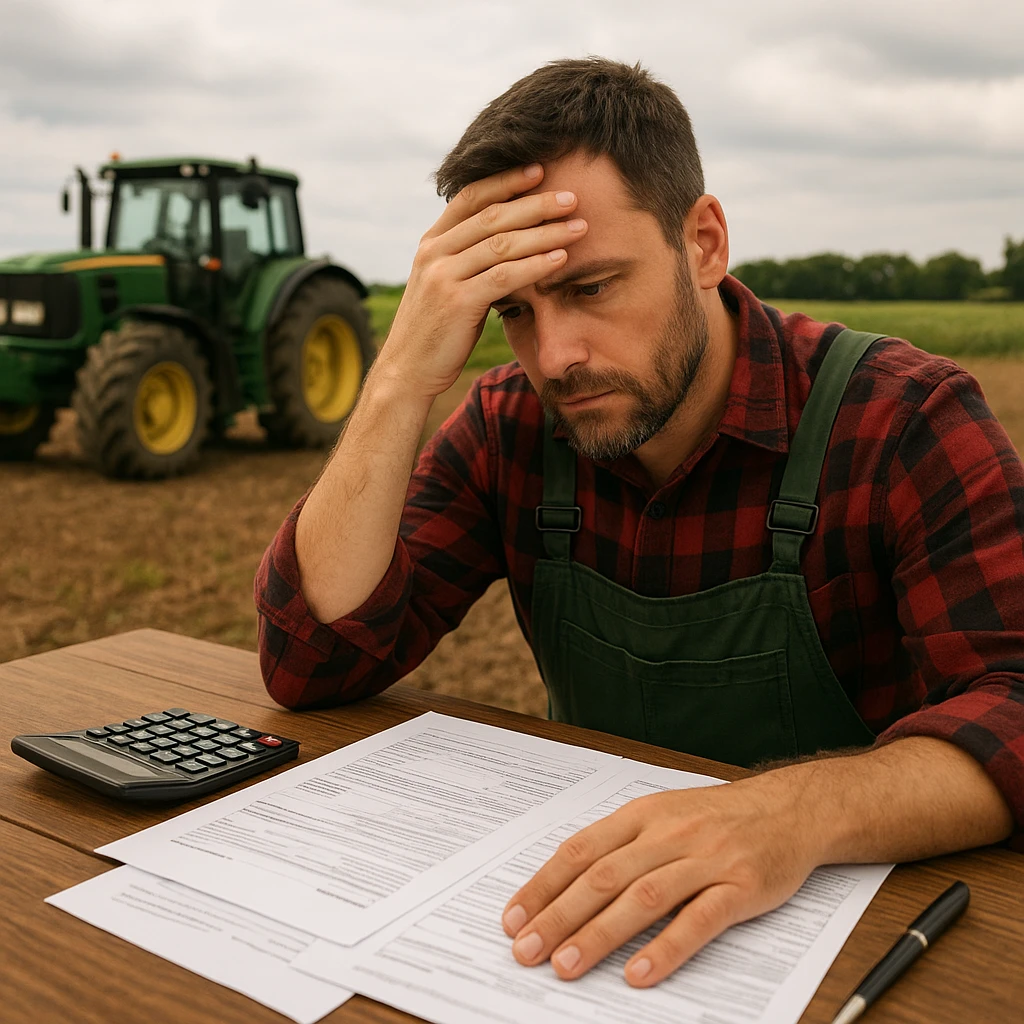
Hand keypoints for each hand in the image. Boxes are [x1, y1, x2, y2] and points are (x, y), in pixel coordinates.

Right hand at [378, 163, 588, 398]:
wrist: (406, 371)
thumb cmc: (435, 331)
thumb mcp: (445, 286)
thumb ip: (467, 260)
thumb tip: (505, 243)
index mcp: (431, 243)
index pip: (471, 197)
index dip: (505, 180)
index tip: (539, 170)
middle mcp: (434, 253)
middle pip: (492, 216)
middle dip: (536, 204)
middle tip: (571, 198)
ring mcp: (443, 276)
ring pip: (502, 243)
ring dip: (544, 233)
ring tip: (577, 227)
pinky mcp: (458, 302)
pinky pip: (504, 276)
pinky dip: (536, 265)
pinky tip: (561, 259)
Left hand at [501, 773, 820, 986]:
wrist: (788, 808)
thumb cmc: (716, 816)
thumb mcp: (662, 813)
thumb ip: (620, 844)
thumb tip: (566, 885)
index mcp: (642, 814)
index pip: (581, 850)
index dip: (544, 885)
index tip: (514, 918)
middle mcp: (668, 833)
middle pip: (604, 877)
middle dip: (559, 916)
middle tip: (527, 951)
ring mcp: (705, 859)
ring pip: (643, 898)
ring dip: (600, 935)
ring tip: (567, 966)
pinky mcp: (740, 887)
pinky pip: (698, 920)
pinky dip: (666, 947)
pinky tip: (638, 972)